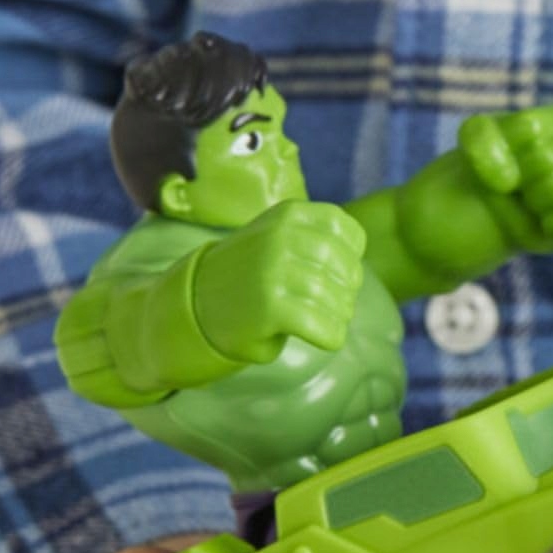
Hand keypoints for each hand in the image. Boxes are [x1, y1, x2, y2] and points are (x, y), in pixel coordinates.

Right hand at [191, 200, 365, 363]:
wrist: (198, 299)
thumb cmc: (252, 271)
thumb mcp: (279, 236)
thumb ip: (318, 239)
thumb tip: (355, 271)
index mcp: (289, 214)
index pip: (348, 232)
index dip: (353, 258)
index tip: (339, 275)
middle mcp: (281, 237)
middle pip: (346, 269)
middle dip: (348, 292)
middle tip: (335, 304)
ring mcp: (273, 271)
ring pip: (336, 299)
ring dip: (339, 316)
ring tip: (326, 319)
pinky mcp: (270, 307)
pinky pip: (323, 325)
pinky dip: (331, 336)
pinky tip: (323, 337)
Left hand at [457, 105, 552, 253]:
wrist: (488, 211)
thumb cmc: (486, 169)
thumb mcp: (472, 141)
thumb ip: (481, 139)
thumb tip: (510, 181)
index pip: (533, 127)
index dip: (509, 145)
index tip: (503, 155)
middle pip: (549, 159)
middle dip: (521, 177)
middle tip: (516, 186)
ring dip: (535, 202)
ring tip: (529, 203)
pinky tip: (545, 224)